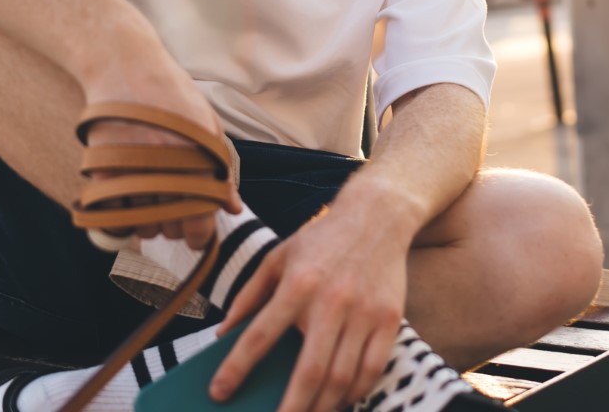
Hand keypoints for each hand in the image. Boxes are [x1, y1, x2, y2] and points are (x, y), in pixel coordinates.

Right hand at [80, 42, 239, 248]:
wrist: (124, 66)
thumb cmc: (172, 96)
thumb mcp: (207, 126)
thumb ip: (221, 170)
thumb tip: (233, 209)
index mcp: (197, 159)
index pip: (199, 222)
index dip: (198, 235)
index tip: (195, 233)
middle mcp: (165, 168)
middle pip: (170, 228)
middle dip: (175, 226)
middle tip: (173, 209)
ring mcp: (131, 170)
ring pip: (142, 225)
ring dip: (148, 222)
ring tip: (151, 200)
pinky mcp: (101, 169)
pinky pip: (112, 217)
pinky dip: (121, 218)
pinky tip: (128, 202)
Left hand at [211, 195, 408, 411]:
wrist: (378, 215)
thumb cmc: (322, 239)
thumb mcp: (278, 256)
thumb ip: (249, 294)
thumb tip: (223, 333)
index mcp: (297, 283)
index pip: (260, 335)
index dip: (236, 369)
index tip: (219, 393)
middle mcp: (331, 301)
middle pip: (309, 371)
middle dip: (291, 408)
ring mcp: (364, 312)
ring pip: (342, 377)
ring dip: (322, 407)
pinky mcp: (389, 319)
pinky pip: (372, 369)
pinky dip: (355, 392)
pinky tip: (340, 399)